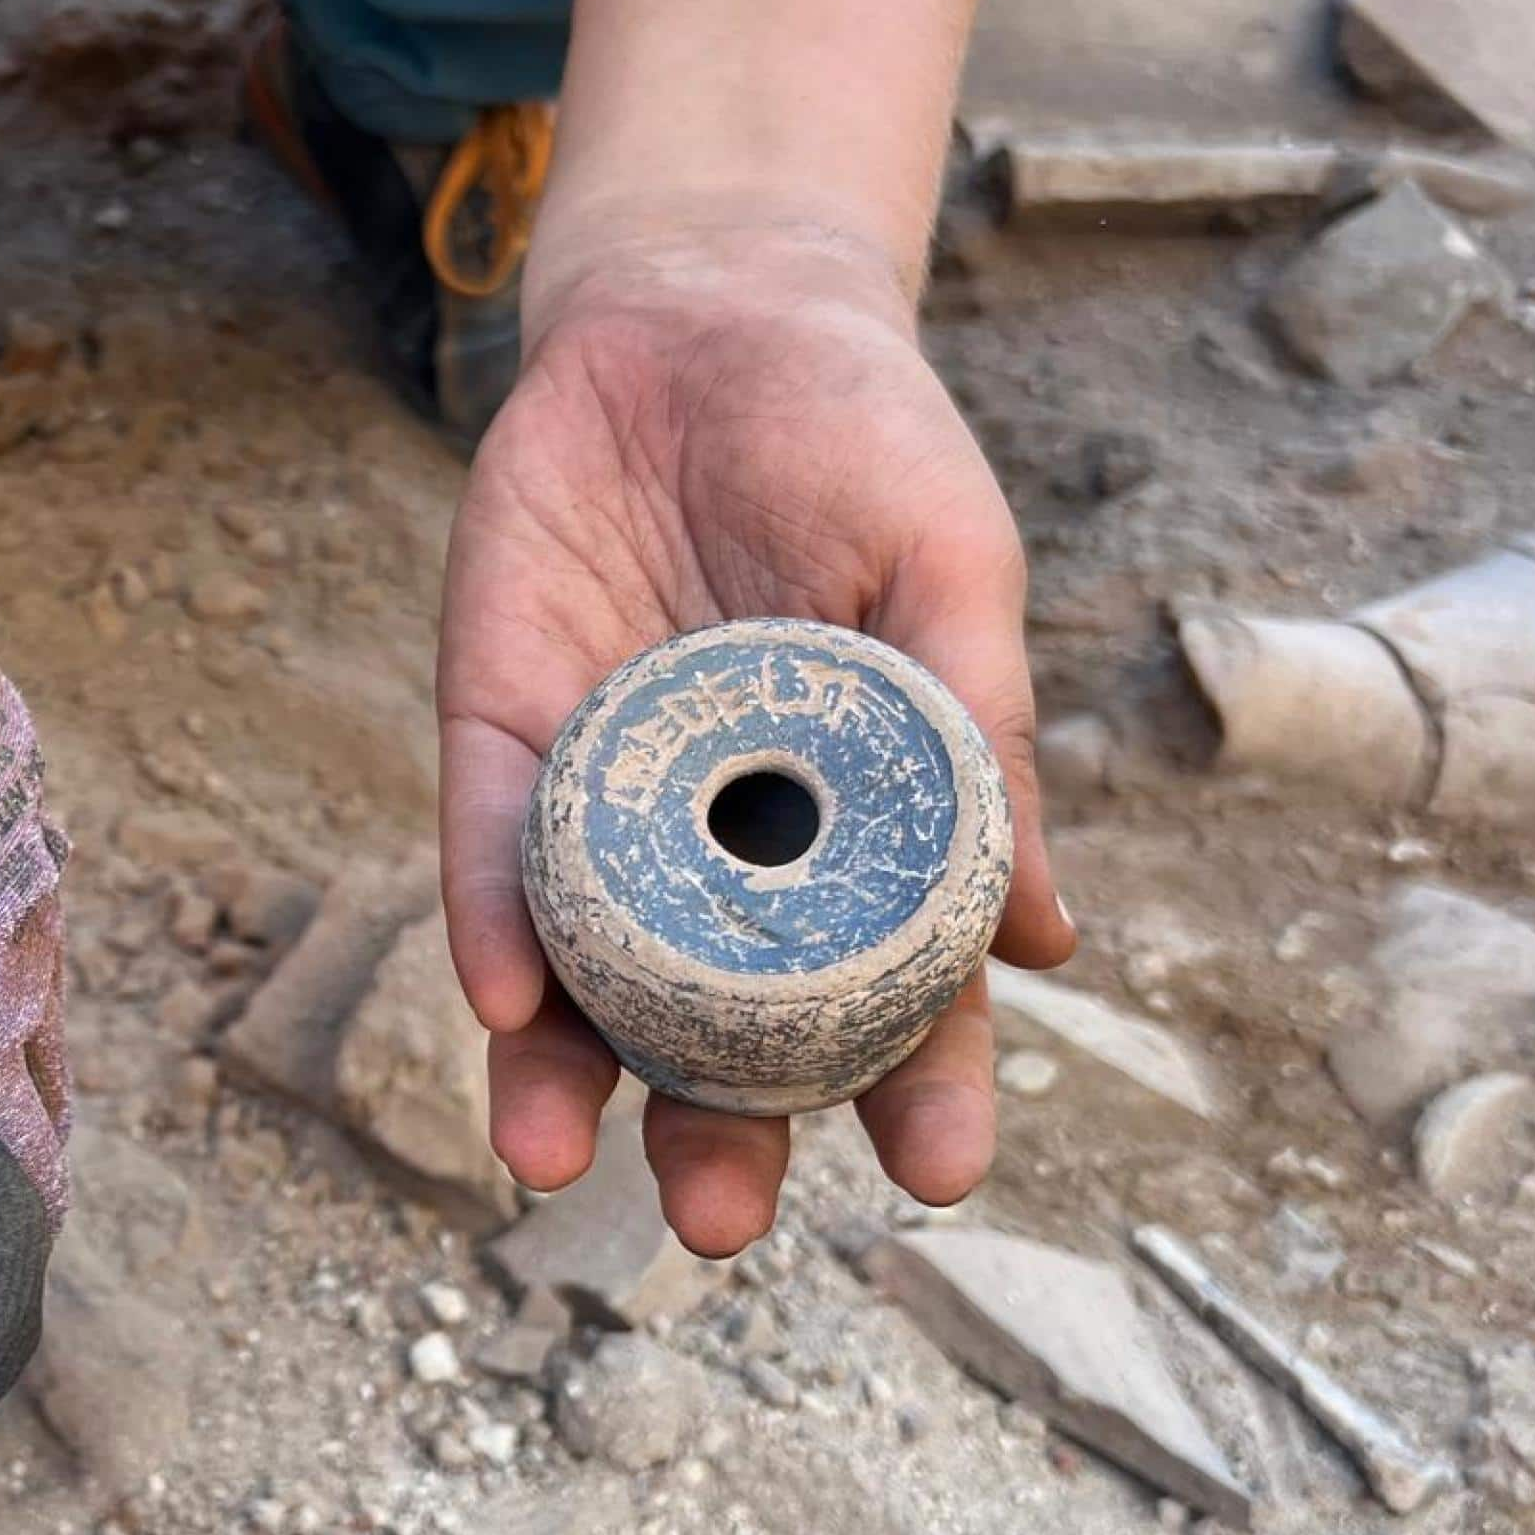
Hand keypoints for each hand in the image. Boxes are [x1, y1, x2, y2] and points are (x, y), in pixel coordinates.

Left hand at [439, 216, 1073, 1253]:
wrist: (700, 312)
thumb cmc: (859, 447)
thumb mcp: (948, 572)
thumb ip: (976, 736)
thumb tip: (1046, 943)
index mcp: (858, 823)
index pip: (895, 986)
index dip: (921, 1086)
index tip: (943, 1177)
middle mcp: (723, 841)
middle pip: (721, 1020)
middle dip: (717, 1130)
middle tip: (714, 1222)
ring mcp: (606, 796)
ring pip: (583, 970)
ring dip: (565, 1074)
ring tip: (550, 1163)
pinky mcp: (499, 733)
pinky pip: (489, 849)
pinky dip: (489, 923)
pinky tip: (499, 998)